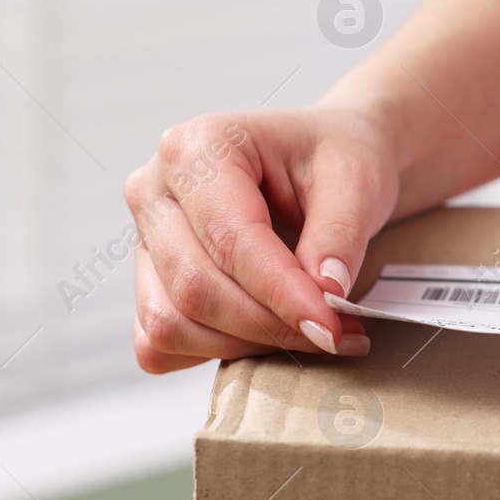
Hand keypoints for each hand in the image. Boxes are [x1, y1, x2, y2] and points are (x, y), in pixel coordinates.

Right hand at [124, 107, 398, 372]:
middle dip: (269, 326)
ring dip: (245, 346)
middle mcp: (155, 189)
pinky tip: (267, 338)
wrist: (320, 161)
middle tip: (335, 336)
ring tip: (311, 335)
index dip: (282, 293)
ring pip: (172, 323)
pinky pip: (159, 343)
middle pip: (195, 286)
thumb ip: (340, 235)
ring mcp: (144, 238)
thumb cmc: (334, 159)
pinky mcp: (147, 280)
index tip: (331, 328)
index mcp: (200, 146)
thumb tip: (326, 292)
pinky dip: (213, 353)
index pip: (231, 239)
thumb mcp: (356, 181)